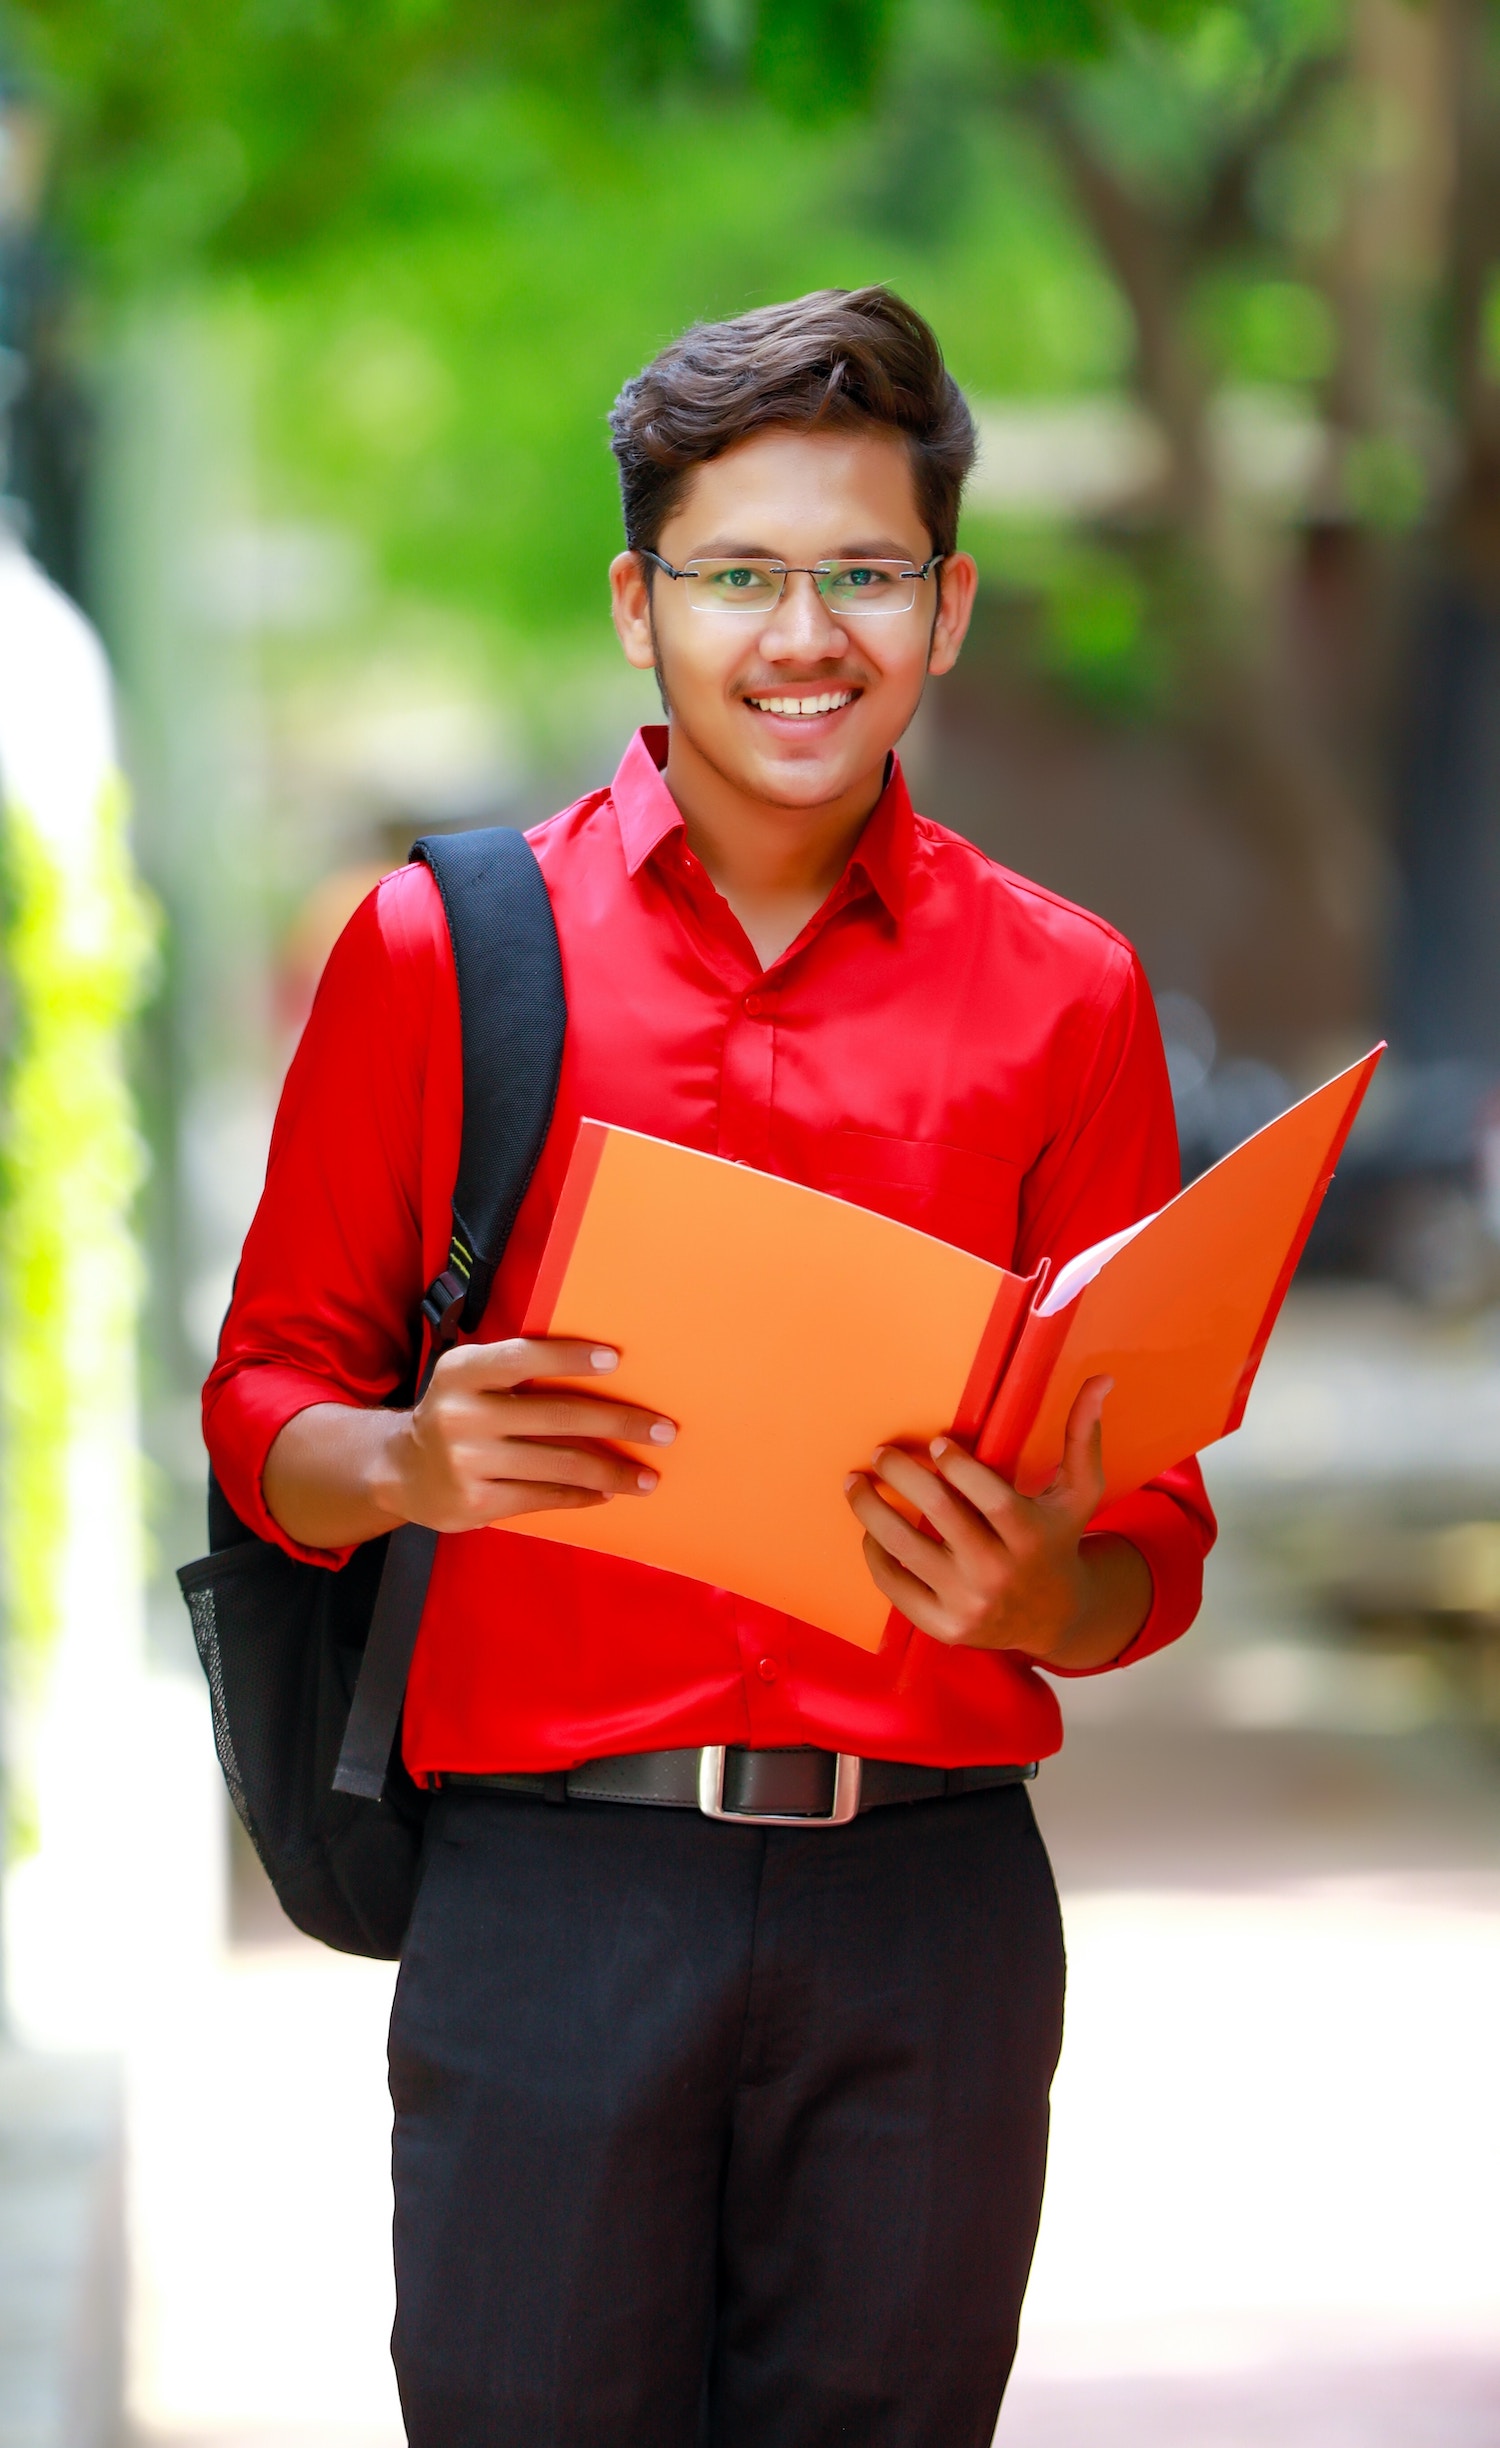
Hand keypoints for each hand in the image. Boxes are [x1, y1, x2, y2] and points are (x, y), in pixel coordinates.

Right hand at [263, 1340, 674, 1549]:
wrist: (400, 1471)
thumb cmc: (458, 1413)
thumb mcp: (469, 1380)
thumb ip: (515, 1370)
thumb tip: (604, 1367)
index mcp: (461, 1372)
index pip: (523, 1357)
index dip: (569, 1357)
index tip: (617, 1359)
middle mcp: (461, 1415)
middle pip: (557, 1416)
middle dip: (619, 1422)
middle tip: (663, 1429)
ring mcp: (467, 1463)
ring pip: (559, 1464)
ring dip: (613, 1470)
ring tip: (648, 1476)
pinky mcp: (476, 1503)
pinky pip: (544, 1497)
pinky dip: (582, 1495)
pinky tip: (607, 1492)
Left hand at [843, 1374, 1149, 1666]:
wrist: (1054, 1618)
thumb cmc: (1058, 1539)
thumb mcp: (1080, 1492)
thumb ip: (1084, 1435)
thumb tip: (1100, 1379)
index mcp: (1033, 1536)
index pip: (992, 1498)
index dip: (959, 1467)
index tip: (937, 1442)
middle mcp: (1000, 1573)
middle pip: (942, 1515)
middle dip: (902, 1476)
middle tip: (881, 1453)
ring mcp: (969, 1604)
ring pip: (906, 1549)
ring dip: (871, 1510)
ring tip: (855, 1483)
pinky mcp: (942, 1627)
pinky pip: (895, 1585)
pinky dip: (875, 1554)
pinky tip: (869, 1531)